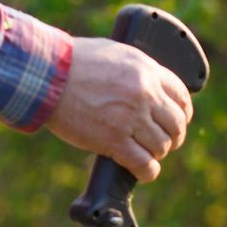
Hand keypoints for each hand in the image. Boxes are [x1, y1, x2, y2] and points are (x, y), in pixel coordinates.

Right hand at [45, 36, 193, 181]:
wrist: (44, 74)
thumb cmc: (72, 62)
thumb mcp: (114, 54)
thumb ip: (138, 72)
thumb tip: (154, 90)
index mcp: (146, 70)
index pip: (182, 97)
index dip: (182, 114)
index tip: (177, 122)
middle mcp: (144, 94)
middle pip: (176, 125)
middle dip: (172, 137)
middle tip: (160, 141)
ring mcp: (130, 118)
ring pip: (162, 146)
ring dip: (155, 153)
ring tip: (144, 152)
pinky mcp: (114, 140)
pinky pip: (144, 165)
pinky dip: (146, 172)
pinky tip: (142, 171)